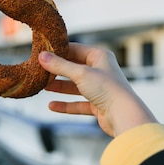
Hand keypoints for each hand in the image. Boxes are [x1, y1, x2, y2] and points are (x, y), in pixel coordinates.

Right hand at [38, 43, 156, 136]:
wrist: (123, 115)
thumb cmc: (107, 89)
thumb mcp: (80, 74)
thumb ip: (60, 66)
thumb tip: (42, 57)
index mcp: (100, 57)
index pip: (76, 49)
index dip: (59, 51)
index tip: (42, 53)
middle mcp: (101, 71)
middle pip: (74, 68)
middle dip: (58, 70)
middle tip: (40, 70)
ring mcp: (100, 88)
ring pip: (75, 86)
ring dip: (60, 87)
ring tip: (43, 86)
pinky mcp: (98, 105)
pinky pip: (78, 103)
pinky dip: (66, 105)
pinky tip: (52, 106)